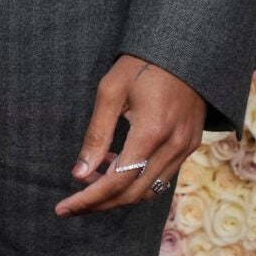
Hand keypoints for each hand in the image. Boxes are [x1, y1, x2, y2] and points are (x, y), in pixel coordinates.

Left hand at [55, 54, 205, 215]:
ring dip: (119, 194)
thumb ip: (96, 136)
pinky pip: (162, 176)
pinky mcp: (191, 144)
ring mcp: (186, 147)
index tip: (64, 208)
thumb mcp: (110, 92)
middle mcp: (173, 146)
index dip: (88, 199)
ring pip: (149, 190)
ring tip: (92, 181)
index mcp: (151, 132)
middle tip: (73, 205)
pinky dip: (137, 180)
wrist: (185, 48)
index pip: (116, 182)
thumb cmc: (142, 64)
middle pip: (133, 194)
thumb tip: (80, 174)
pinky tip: (116, 166)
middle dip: (100, 203)